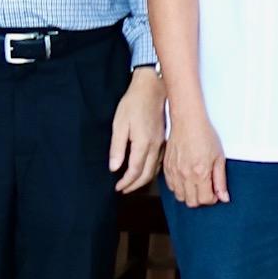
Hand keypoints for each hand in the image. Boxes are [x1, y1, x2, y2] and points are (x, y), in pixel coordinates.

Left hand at [111, 68, 165, 192]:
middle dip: (134, 185)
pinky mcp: (163, 140)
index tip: (117, 187)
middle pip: (146, 174)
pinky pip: (159, 162)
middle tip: (123, 190)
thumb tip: (114, 168)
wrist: (152, 89)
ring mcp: (161, 144)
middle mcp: (154, 147)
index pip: (134, 171)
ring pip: (154, 170)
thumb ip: (117, 148)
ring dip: (143, 180)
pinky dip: (151, 171)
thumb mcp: (119, 124)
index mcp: (143, 144)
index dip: (125, 182)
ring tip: (132, 184)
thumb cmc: (134, 103)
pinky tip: (144, 170)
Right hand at [160, 97, 226, 208]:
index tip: (215, 191)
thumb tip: (224, 197)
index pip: (205, 200)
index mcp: (200, 173)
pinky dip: (179, 187)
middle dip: (201, 199)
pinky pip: (171, 187)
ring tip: (196, 184)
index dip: (213, 198)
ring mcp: (174, 172)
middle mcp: (185, 175)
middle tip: (206, 188)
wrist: (187, 121)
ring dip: (189, 195)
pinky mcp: (166, 168)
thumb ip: (220, 180)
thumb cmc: (204, 135)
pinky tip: (186, 178)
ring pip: (180, 197)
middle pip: (192, 202)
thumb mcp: (219, 157)